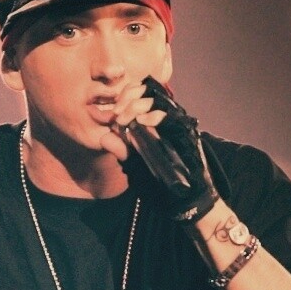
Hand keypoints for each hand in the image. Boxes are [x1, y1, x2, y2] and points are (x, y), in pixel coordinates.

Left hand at [111, 76, 221, 222]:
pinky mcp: (186, 132)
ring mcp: (177, 123)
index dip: (125, 96)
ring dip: (138, 104)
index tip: (113, 112)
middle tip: (117, 114)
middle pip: (147, 90)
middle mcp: (166, 118)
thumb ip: (122, 152)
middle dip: (128, 98)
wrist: (184, 199)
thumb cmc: (160, 185)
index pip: (140, 94)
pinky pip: (171, 116)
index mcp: (153, 122)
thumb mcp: (136, 168)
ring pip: (157, 98)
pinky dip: (155, 116)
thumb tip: (105, 137)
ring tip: (126, 118)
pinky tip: (142, 122)